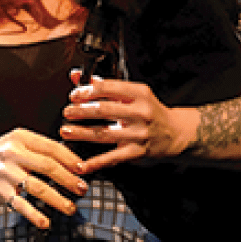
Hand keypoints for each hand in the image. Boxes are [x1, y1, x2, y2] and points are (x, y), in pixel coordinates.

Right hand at [0, 128, 87, 228]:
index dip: (71, 159)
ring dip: (58, 199)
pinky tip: (45, 222)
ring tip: (70, 207)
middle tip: (82, 189)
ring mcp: (5, 172)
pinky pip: (21, 204)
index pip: (52, 147)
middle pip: (48, 166)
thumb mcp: (15, 143)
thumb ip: (38, 150)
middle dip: (69, 179)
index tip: (83, 170)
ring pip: (38, 187)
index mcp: (20, 137)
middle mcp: (13, 153)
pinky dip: (35, 215)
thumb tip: (71, 162)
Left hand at [60, 69, 194, 171]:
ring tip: (66, 131)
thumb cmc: (149, 110)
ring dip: (82, 132)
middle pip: (104, 110)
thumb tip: (77, 76)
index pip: (108, 88)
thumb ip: (105, 86)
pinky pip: (113, 157)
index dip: (87, 91)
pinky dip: (95, 162)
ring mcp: (139, 133)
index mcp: (139, 93)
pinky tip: (82, 165)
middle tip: (67, 111)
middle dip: (81, 111)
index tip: (74, 95)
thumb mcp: (132, 93)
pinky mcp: (137, 151)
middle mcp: (141, 112)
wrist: (175, 132)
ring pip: (105, 133)